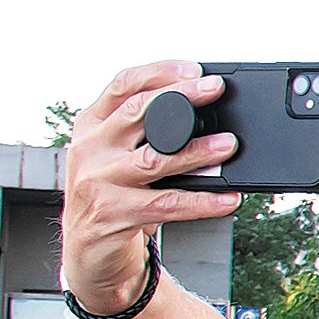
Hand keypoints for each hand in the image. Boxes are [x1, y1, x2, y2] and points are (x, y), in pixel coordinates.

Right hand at [63, 64, 240, 311]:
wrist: (89, 250)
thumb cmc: (115, 193)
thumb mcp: (120, 155)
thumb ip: (147, 133)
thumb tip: (209, 115)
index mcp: (91, 125)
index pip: (121, 86)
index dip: (158, 72)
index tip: (195, 69)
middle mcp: (89, 149)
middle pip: (137, 113)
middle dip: (180, 98)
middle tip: (217, 89)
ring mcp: (96, 182)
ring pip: (153, 159)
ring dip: (196, 151)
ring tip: (230, 144)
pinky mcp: (111, 215)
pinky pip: (165, 204)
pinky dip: (201, 201)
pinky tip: (227, 198)